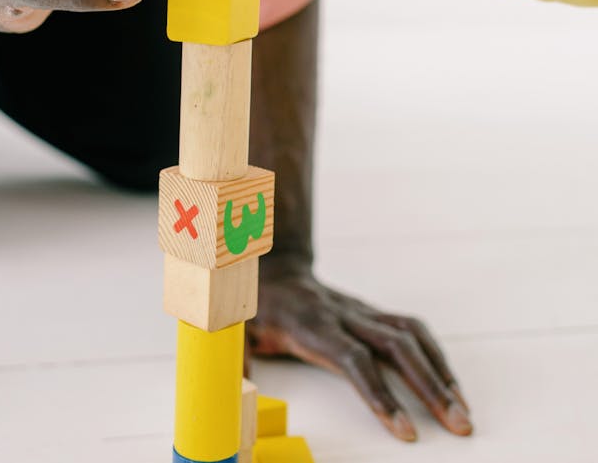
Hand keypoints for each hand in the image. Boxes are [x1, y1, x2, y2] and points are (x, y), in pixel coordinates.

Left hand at [248, 260, 472, 441]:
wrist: (275, 268)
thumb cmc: (257, 308)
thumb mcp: (237, 331)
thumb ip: (238, 361)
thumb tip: (236, 393)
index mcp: (313, 326)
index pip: (355, 360)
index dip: (381, 394)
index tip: (407, 431)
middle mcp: (345, 316)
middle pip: (397, 347)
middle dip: (431, 388)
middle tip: (460, 426)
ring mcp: (363, 312)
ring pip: (412, 336)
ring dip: (441, 373)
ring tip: (463, 410)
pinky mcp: (373, 313)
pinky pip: (412, 330)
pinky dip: (436, 357)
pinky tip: (451, 385)